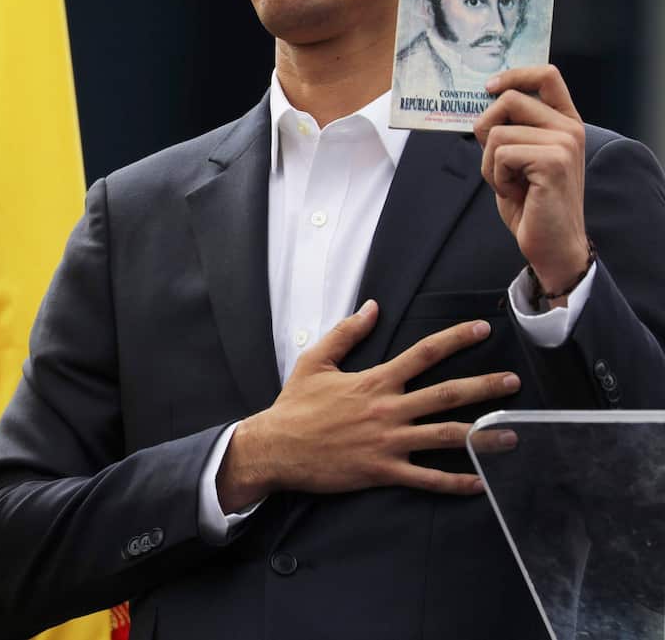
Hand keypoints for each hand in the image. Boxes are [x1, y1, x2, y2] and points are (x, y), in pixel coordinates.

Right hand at [216, 300, 518, 510]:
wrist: (276, 447)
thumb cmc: (295, 405)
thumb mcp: (315, 361)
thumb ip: (346, 333)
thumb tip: (372, 308)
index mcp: (375, 380)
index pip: (423, 353)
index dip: (455, 339)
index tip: (482, 330)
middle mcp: (388, 409)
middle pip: (447, 394)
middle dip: (485, 387)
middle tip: (514, 382)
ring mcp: (389, 442)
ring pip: (446, 437)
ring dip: (483, 435)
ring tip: (513, 434)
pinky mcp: (383, 470)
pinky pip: (427, 478)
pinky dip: (456, 482)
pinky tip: (482, 482)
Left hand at [474, 65, 587, 298]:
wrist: (551, 244)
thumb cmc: (530, 202)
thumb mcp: (518, 158)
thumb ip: (510, 128)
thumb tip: (482, 101)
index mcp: (564, 122)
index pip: (546, 75)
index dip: (514, 74)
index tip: (488, 88)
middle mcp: (569, 128)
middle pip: (509, 99)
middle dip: (485, 129)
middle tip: (497, 162)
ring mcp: (564, 143)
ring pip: (497, 132)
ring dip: (489, 163)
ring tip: (510, 183)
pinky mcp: (553, 162)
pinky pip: (500, 154)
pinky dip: (495, 177)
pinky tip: (515, 193)